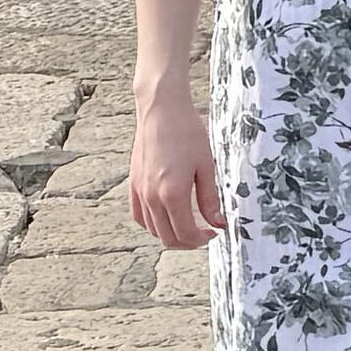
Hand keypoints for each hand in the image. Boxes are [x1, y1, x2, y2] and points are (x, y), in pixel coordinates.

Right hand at [126, 89, 226, 252]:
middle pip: (168, 237)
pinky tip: (165, 216)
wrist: (161, 109)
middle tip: (202, 233)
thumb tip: (217, 222)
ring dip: (170, 233)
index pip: (185, 234)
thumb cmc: (186, 132)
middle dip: (187, 242)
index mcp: (172, 194)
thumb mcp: (206, 166)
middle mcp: (152, 197)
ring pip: (153, 229)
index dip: (201, 240)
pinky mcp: (133, 183)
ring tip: (187, 224)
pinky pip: (139, 215)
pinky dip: (153, 223)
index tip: (213, 232)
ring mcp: (139, 191)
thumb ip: (210, 199)